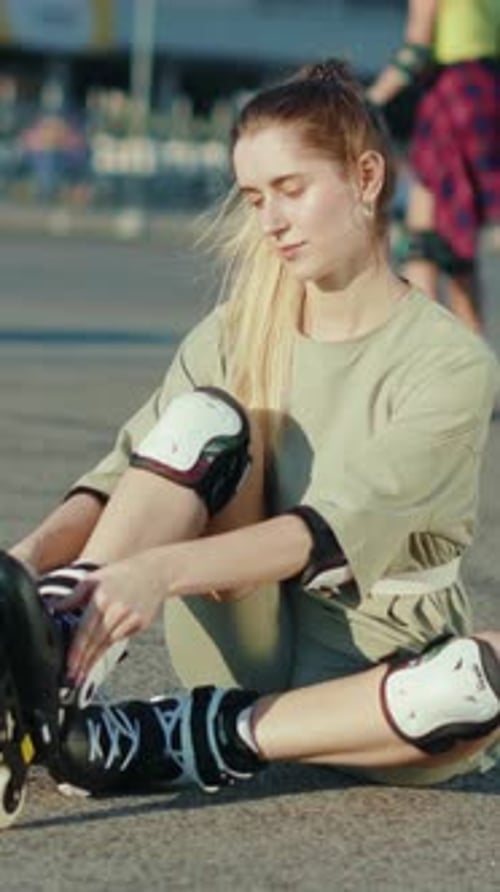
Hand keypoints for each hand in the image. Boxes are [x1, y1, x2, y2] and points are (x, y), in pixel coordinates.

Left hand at [55, 551, 167, 685]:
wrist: (154, 572)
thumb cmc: (120, 575)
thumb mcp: (93, 578)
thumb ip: (74, 596)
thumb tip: (54, 609)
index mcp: (103, 599)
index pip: (86, 630)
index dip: (77, 651)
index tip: (70, 666)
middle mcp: (118, 610)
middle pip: (97, 642)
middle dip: (84, 663)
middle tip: (73, 679)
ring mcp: (132, 618)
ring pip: (108, 644)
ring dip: (94, 659)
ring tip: (82, 674)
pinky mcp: (141, 624)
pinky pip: (120, 638)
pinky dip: (108, 646)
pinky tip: (98, 656)